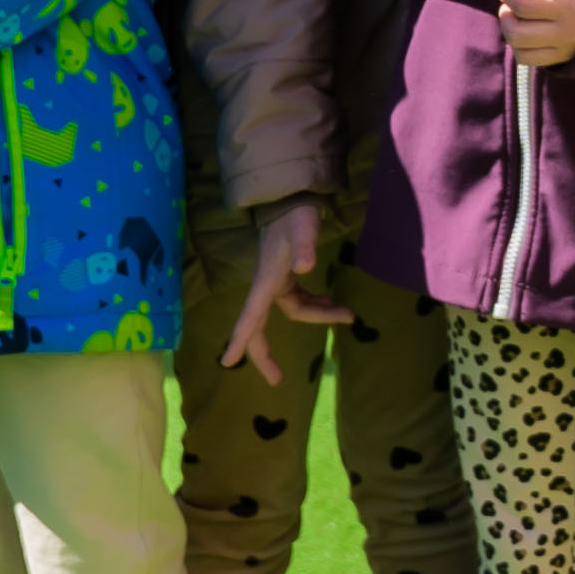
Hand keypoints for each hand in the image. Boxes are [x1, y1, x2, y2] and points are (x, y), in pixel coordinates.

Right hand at [221, 197, 351, 379]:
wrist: (293, 194)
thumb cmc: (295, 212)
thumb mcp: (302, 227)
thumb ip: (303, 245)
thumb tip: (303, 266)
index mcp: (266, 281)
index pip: (249, 317)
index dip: (239, 341)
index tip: (227, 363)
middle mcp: (268, 285)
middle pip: (260, 326)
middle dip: (266, 353)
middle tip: (277, 380)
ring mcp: (277, 280)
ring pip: (292, 311)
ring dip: (317, 316)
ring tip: (348, 315)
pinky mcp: (287, 275)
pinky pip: (299, 299)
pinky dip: (316, 304)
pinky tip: (334, 302)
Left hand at [494, 0, 574, 67]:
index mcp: (569, 8)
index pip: (522, 5)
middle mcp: (565, 33)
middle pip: (515, 31)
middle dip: (505, 13)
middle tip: (511, 0)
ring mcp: (561, 50)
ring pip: (517, 47)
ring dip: (509, 28)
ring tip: (516, 14)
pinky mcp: (557, 59)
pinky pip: (525, 58)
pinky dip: (517, 45)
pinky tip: (523, 29)